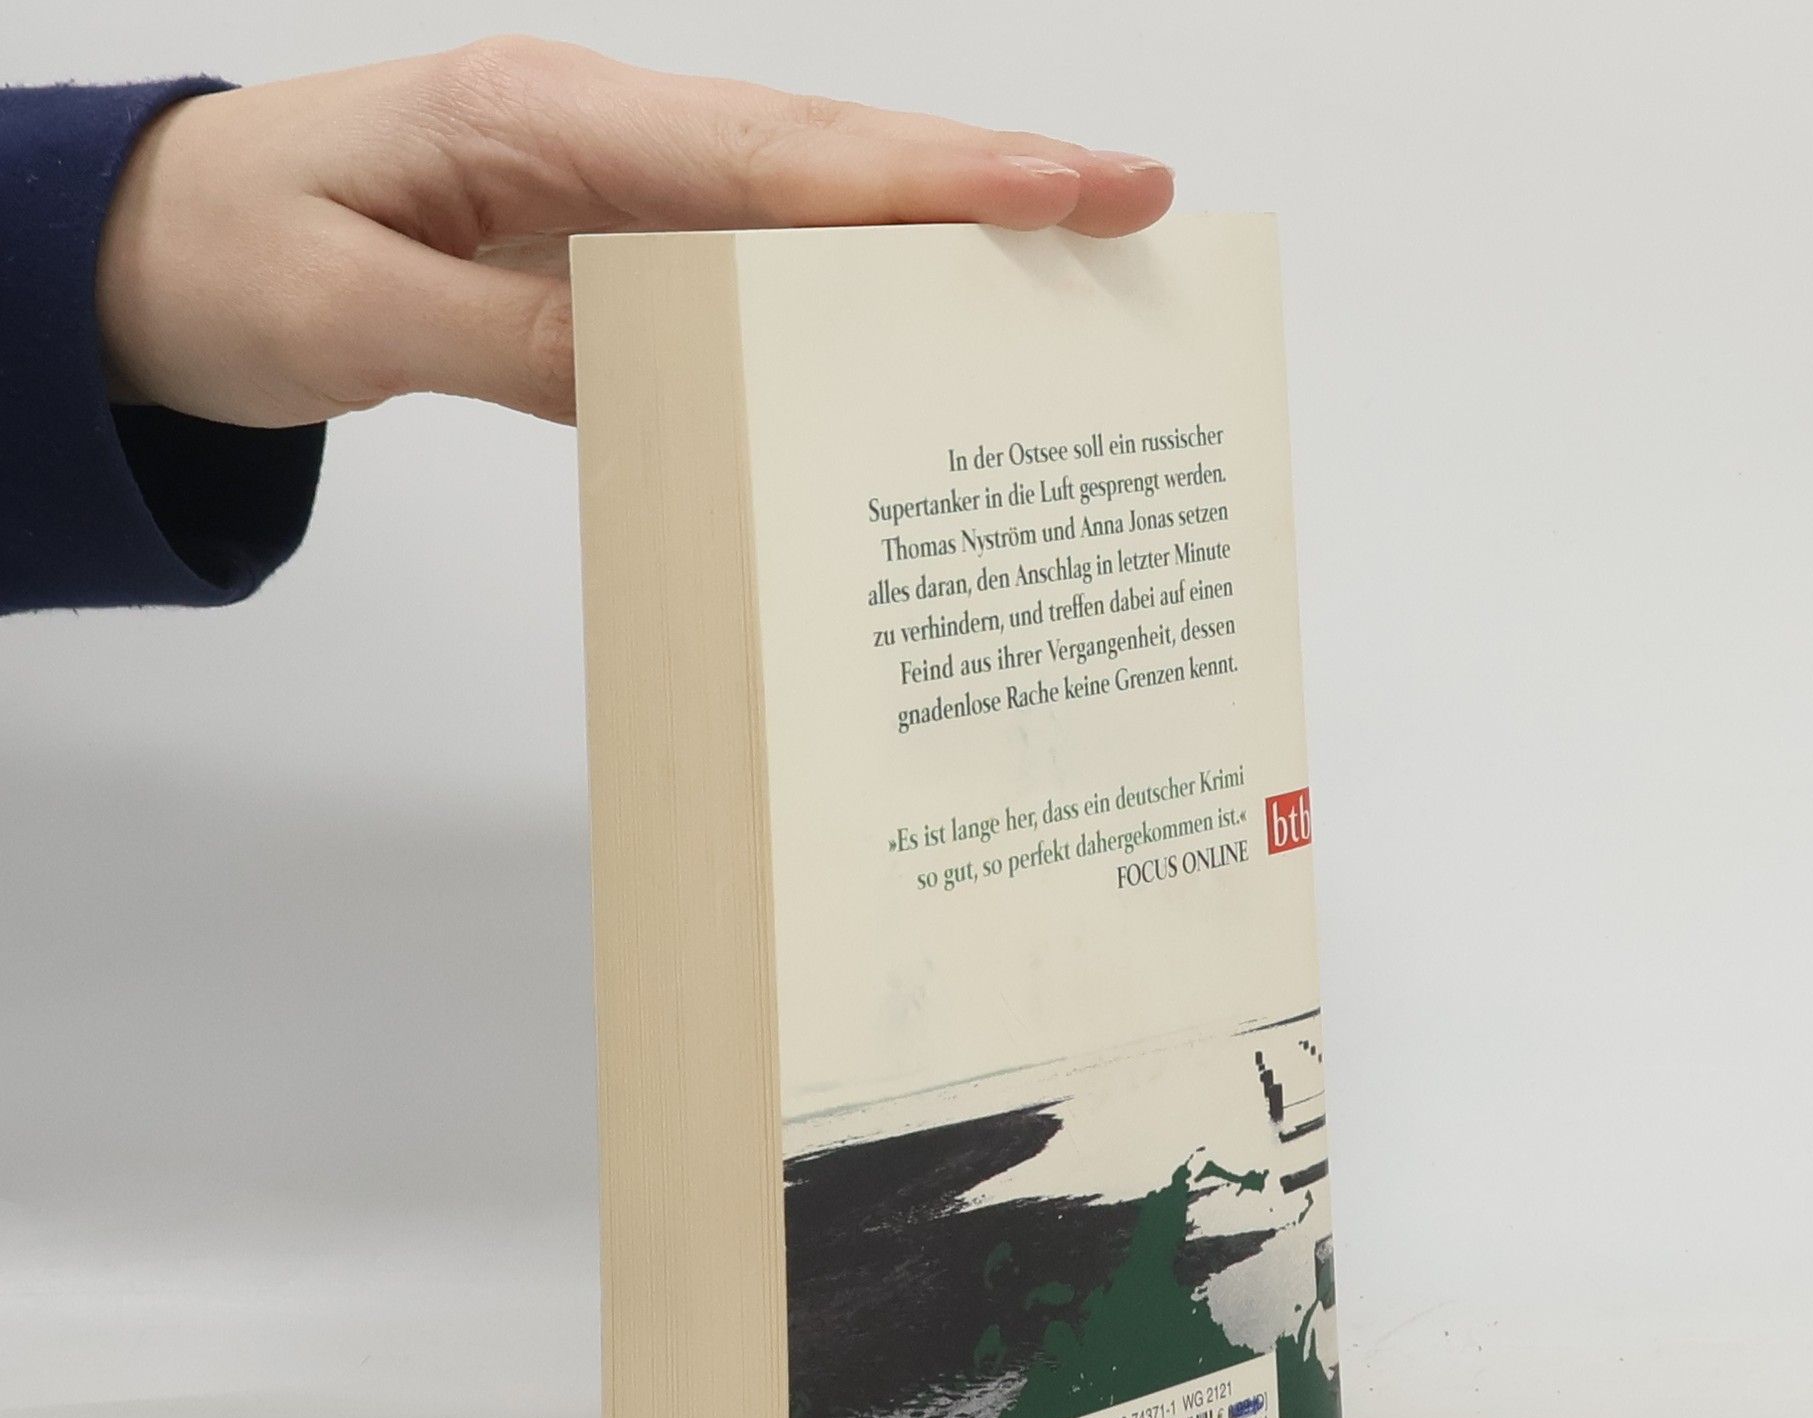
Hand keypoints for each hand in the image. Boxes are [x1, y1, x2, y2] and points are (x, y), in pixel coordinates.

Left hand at [96, 38, 1175, 428]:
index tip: (1067, 184)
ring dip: (941, 227)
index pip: (774, 156)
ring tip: (1076, 257)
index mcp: (545, 126)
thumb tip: (678, 376)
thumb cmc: (233, 257)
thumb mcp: (352, 312)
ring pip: (808, 202)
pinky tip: (921, 324)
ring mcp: (615, 191)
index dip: (929, 177)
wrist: (155, 250)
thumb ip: (518, 339)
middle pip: (828, 154)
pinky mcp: (612, 249)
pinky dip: (851, 287)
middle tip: (1136, 196)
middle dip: (987, 176)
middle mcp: (603, 140)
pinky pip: (755, 265)